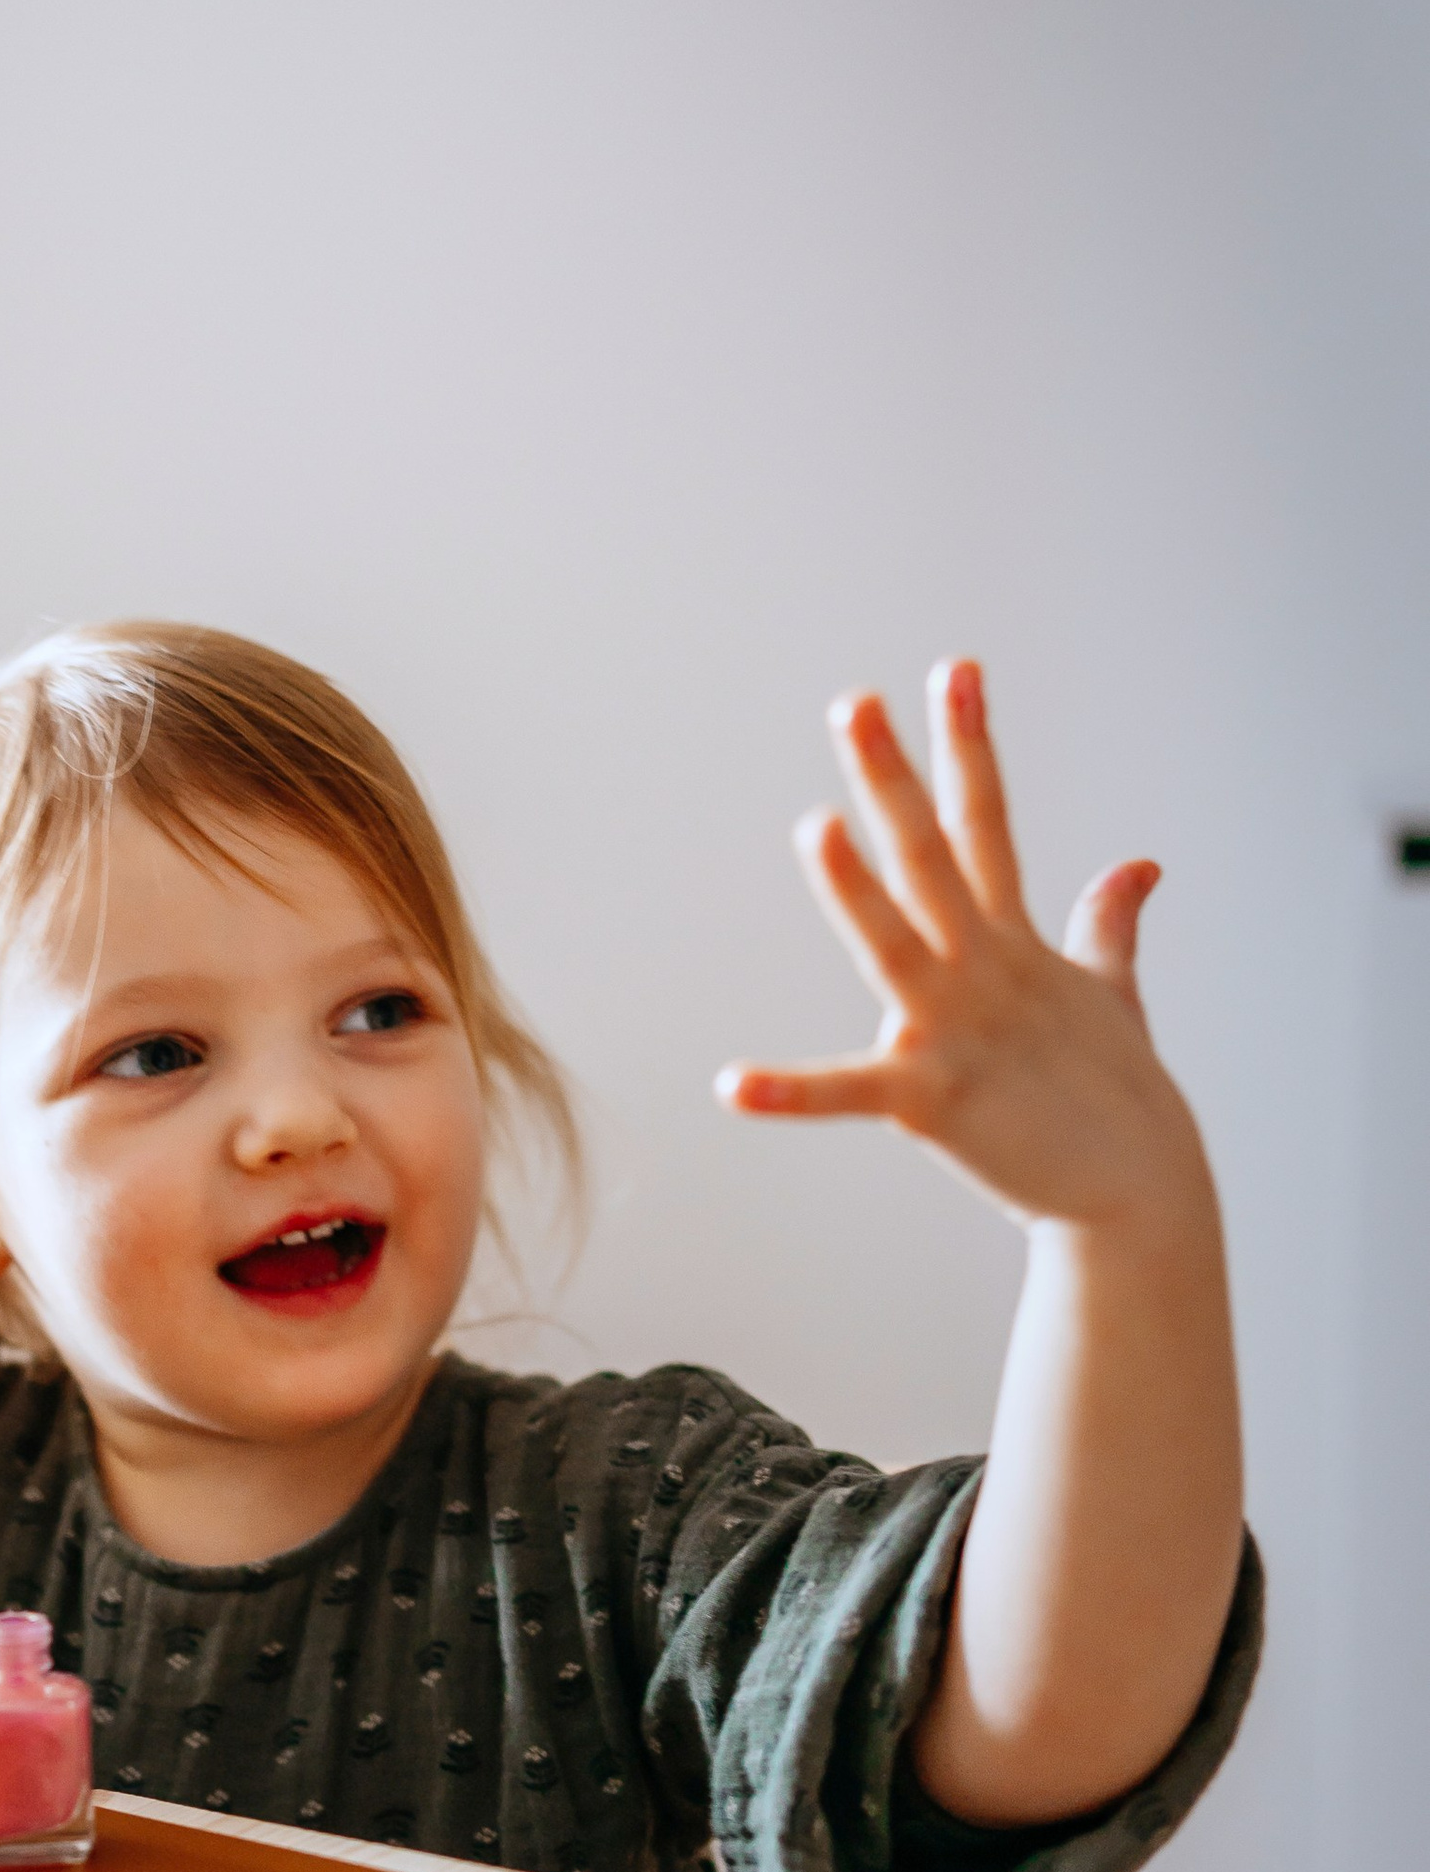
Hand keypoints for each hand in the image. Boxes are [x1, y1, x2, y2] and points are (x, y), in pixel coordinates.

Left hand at [717, 662, 1206, 1235]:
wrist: (1139, 1201)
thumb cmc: (1113, 1102)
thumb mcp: (1110, 997)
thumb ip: (1107, 927)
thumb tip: (1138, 864)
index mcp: (1010, 943)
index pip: (983, 824)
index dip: (968, 747)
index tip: (953, 671)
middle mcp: (982, 970)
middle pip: (929, 857)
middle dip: (893, 780)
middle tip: (854, 704)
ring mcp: (957, 1031)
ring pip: (895, 943)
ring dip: (856, 889)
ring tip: (817, 827)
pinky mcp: (934, 1100)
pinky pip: (850, 1093)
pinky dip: (792, 1094)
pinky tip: (732, 1085)